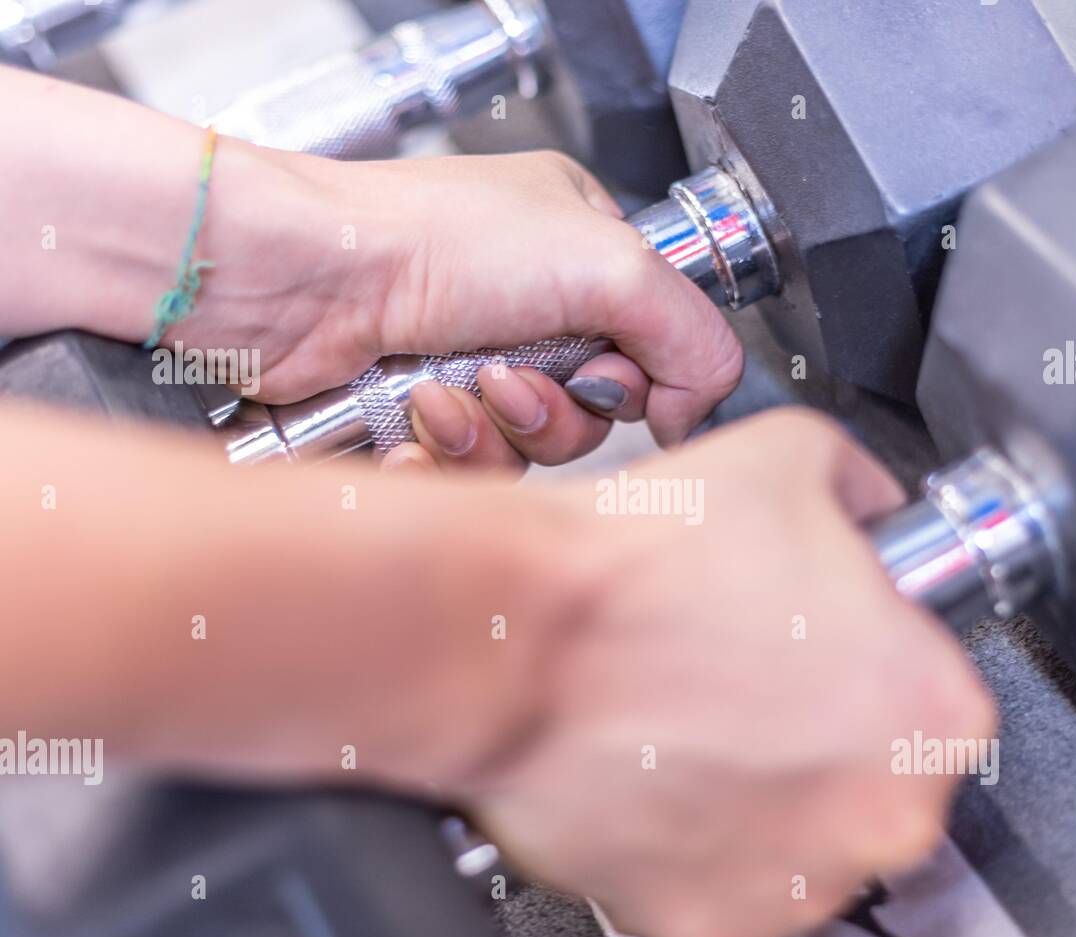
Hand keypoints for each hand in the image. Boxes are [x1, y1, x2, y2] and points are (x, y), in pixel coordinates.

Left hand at [1, 72, 738, 466]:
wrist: (294, 280)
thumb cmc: (422, 239)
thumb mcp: (604, 260)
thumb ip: (690, 334)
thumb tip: (698, 410)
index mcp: (580, 251)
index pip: (654, 344)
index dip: (639, 382)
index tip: (616, 383)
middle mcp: (527, 306)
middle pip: (592, 412)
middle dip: (554, 412)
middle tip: (512, 377)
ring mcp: (470, 360)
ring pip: (529, 453)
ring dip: (492, 434)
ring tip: (447, 390)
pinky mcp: (420, 412)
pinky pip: (467, 473)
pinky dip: (443, 457)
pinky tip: (413, 420)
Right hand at [448, 409, 997, 936]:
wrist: (511, 635)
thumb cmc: (640, 564)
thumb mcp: (795, 457)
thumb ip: (867, 492)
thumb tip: (873, 512)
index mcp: (932, 709)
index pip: (932, 687)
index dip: (868, 651)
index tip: (820, 641)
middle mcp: (888, 815)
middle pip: (875, 773)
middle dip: (819, 730)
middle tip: (742, 674)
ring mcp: (802, 884)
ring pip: (805, 835)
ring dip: (763, 789)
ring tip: (691, 717)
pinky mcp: (716, 926)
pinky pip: (729, 883)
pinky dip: (699, 841)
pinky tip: (661, 769)